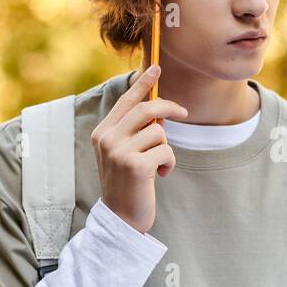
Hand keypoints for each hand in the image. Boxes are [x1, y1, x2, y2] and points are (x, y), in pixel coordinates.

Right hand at [91, 63, 188, 233]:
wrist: (120, 219)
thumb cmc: (127, 184)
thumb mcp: (124, 153)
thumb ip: (135, 131)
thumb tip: (160, 110)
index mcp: (102, 133)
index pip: (126, 101)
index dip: (143, 83)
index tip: (157, 67)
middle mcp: (107, 139)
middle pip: (146, 109)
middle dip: (169, 107)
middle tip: (184, 112)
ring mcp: (119, 152)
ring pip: (159, 132)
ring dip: (166, 148)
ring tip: (159, 164)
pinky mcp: (136, 166)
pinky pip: (166, 151)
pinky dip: (170, 163)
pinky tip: (160, 176)